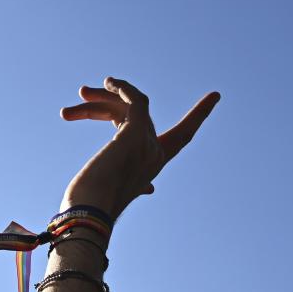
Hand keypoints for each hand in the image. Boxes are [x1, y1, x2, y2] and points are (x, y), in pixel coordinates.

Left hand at [59, 78, 219, 219]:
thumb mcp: (113, 189)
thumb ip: (136, 185)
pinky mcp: (137, 132)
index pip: (179, 137)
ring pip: (129, 107)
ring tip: (78, 97)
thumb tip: (151, 189)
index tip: (215, 97)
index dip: (196, 118)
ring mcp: (148, 142)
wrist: (90, 210)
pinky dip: (124, 87)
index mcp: (152, 166)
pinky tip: (109, 82)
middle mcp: (155, 153)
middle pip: (134, 117)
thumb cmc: (92, 204)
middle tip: (79, 98)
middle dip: (105, 105)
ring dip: (101, 99)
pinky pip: (137, 100)